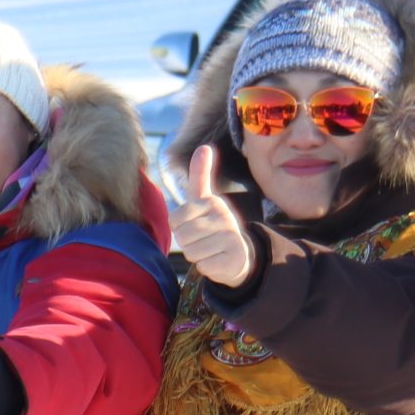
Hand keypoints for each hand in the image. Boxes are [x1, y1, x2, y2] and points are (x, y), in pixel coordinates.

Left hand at [171, 143, 256, 288]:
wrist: (238, 255)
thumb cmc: (213, 226)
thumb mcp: (204, 199)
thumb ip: (200, 175)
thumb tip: (204, 147)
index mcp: (213, 203)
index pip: (176, 218)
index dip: (179, 226)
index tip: (194, 222)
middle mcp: (224, 217)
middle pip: (183, 236)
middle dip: (187, 242)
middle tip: (202, 239)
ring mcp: (231, 238)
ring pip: (191, 252)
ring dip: (196, 255)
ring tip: (210, 249)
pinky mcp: (233, 259)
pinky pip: (202, 266)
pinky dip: (206, 267)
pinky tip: (217, 260)